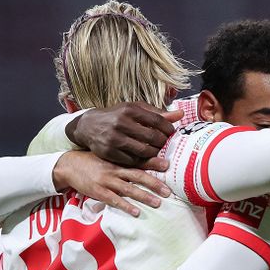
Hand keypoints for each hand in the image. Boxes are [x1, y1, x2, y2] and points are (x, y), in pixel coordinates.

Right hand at [53, 151, 170, 216]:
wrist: (68, 165)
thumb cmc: (92, 160)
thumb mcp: (108, 155)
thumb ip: (124, 158)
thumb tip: (144, 161)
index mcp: (119, 159)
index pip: (139, 160)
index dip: (154, 163)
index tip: (168, 165)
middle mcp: (115, 169)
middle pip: (138, 175)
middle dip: (154, 183)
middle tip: (168, 191)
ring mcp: (106, 180)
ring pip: (128, 189)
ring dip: (144, 196)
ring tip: (158, 203)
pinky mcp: (98, 191)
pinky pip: (114, 200)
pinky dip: (125, 206)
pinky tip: (136, 212)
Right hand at [65, 102, 183, 167]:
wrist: (88, 126)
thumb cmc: (117, 116)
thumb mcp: (134, 110)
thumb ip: (156, 113)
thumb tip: (180, 114)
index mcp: (129, 109)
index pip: (157, 120)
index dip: (168, 128)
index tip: (171, 133)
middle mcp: (121, 123)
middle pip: (152, 137)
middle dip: (162, 143)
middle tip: (165, 145)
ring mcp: (114, 139)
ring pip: (143, 151)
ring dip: (154, 154)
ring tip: (157, 152)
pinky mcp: (108, 152)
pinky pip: (132, 160)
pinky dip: (141, 160)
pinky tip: (144, 157)